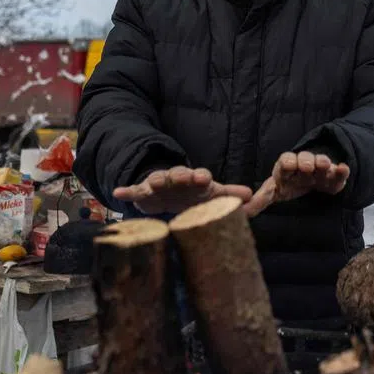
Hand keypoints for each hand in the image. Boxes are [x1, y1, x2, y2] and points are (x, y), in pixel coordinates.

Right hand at [113, 166, 251, 215]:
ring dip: (156, 180)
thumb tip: (254, 198)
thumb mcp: (212, 194)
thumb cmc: (192, 193)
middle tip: (185, 176)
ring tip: (154, 182)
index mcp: (195, 180)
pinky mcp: (143, 192)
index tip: (205, 178)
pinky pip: (134, 191)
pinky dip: (127, 191)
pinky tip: (118, 191)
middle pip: (179, 174)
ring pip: (157, 180)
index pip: (200, 176)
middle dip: (182, 175)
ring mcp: (159, 184)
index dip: (202, 177)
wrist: (166, 191)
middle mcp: (177, 179)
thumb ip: (231, 195)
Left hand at [242, 152, 349, 217]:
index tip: (289, 165)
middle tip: (307, 168)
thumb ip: (261, 199)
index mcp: (287, 168)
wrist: (311, 179)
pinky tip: (343, 169)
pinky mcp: (334, 176)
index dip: (287, 162)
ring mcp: (320, 169)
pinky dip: (341, 170)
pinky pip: (338, 170)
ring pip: (321, 161)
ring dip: (323, 162)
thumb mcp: (274, 190)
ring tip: (325, 167)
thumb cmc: (289, 184)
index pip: (285, 161)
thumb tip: (243, 210)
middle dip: (306, 161)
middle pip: (304, 158)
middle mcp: (303, 165)